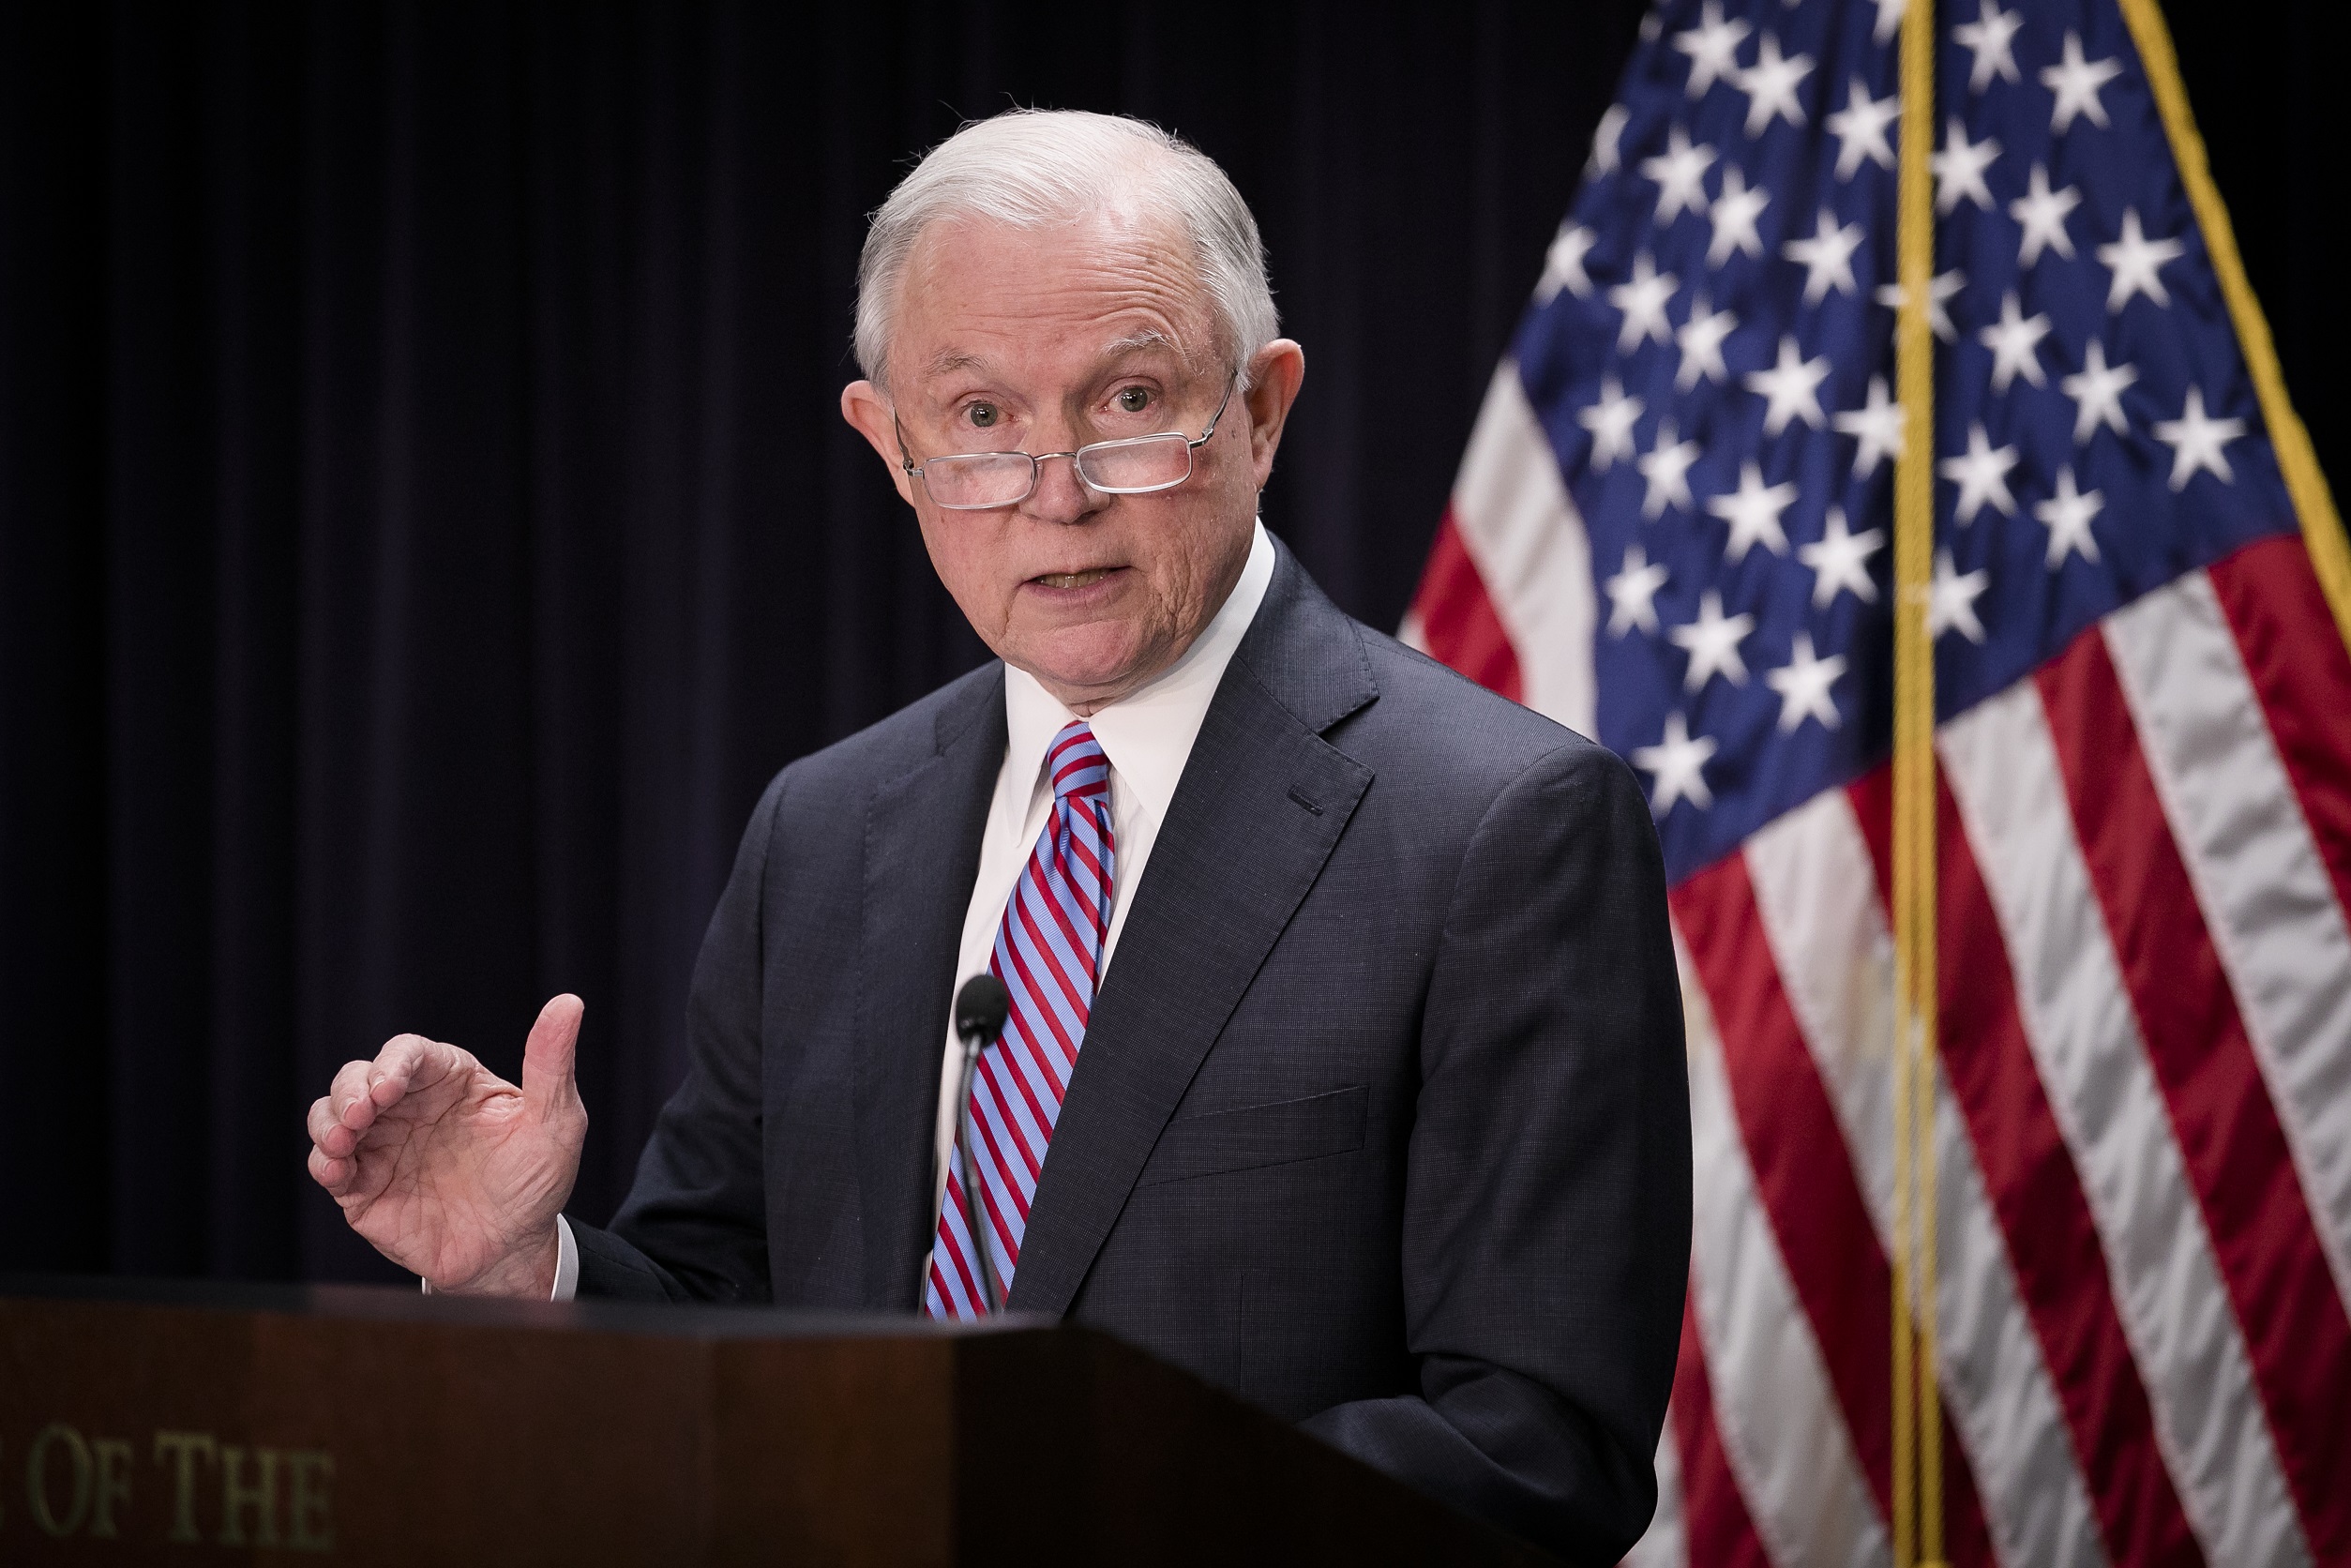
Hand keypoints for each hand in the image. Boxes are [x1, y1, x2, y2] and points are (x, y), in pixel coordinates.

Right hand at [307, 995, 588, 1296]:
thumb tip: (568, 1002)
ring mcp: (381, 1146)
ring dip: (328, 1121)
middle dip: (351, 1089)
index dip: (393, 1062)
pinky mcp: (363, 1188)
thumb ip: (552, 1063)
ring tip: (345, 1138)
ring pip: (330, 1115)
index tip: (390, 1085)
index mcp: (450, 1080)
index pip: (409, 1053)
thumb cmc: (536, 1180)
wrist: (515, 1249)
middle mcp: (408, 1107)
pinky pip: (327, 1166)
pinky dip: (324, 1162)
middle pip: (358, 1077)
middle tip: (362, 1112)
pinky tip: (337, 1168)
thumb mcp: (555, 1121)